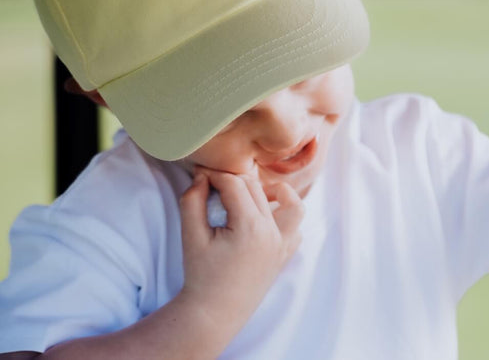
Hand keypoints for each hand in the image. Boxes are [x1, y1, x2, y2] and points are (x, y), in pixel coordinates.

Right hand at [177, 168, 303, 332]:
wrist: (214, 313)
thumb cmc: (200, 276)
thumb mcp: (191, 237)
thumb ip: (192, 202)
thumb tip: (202, 177)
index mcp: (250, 226)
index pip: (235, 184)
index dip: (215, 176)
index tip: (200, 176)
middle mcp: (273, 232)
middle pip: (257, 189)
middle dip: (234, 182)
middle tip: (213, 186)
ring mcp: (283, 244)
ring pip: (292, 204)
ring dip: (275, 193)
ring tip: (251, 196)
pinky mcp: (285, 255)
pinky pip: (296, 228)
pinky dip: (284, 218)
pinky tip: (263, 220)